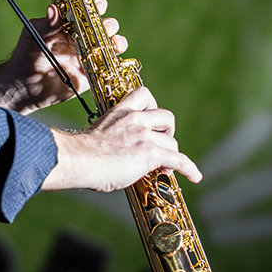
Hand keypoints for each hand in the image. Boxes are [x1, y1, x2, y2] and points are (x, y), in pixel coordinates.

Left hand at [0, 0, 126, 113]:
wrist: (24, 86)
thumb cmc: (26, 55)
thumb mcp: (33, 36)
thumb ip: (45, 24)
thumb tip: (53, 9)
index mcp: (69, 23)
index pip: (87, 8)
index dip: (95, 4)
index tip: (97, 5)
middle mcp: (81, 36)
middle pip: (103, 24)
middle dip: (108, 23)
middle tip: (104, 27)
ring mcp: (88, 54)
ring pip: (111, 43)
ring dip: (116, 40)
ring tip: (113, 43)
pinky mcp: (91, 72)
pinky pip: (108, 66)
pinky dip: (115, 62)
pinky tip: (113, 60)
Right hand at [42, 86, 201, 191]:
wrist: (77, 159)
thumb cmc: (80, 152)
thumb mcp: (98, 133)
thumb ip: (113, 135)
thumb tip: (115, 152)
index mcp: (121, 111)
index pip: (144, 95)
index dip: (153, 108)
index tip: (151, 121)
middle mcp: (135, 119)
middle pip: (166, 117)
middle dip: (167, 132)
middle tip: (160, 144)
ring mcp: (144, 135)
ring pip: (171, 142)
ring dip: (170, 154)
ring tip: (163, 167)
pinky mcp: (150, 153)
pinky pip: (178, 159)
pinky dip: (189, 168)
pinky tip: (194, 176)